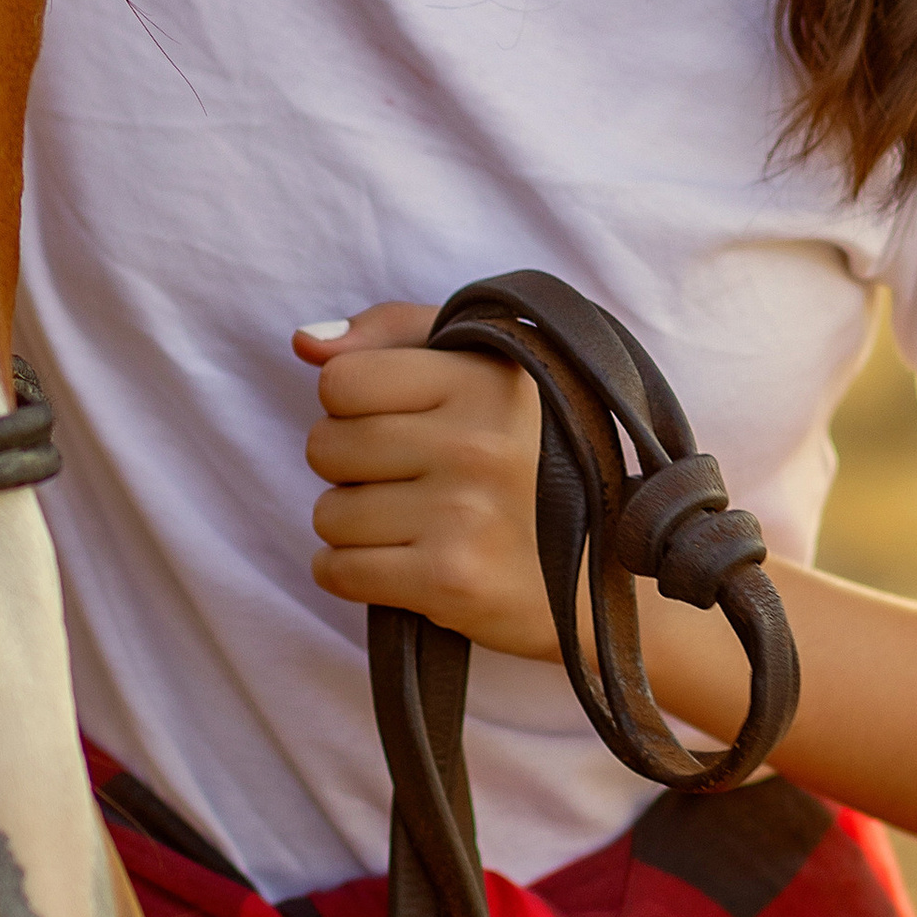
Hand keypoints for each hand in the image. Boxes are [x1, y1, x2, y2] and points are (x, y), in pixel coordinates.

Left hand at [297, 304, 554, 657]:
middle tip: (409, 480)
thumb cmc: (534, 459)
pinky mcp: (450, 581)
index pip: (341, 382)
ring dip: (356, 526)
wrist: (611, 576)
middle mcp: (477, 443)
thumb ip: (395, 334)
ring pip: (327, 514)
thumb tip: (305, 343)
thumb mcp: (488, 368)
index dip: (354, 406)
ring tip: (417, 524)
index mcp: (486, 379)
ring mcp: (464, 515)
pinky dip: (353, 573)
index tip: (398, 423)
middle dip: (351, 467)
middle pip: (324, 447)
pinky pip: (336, 570)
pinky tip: (404, 564)